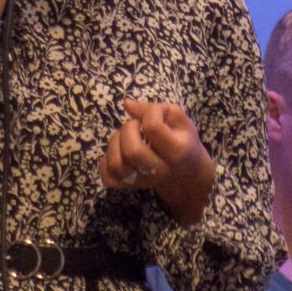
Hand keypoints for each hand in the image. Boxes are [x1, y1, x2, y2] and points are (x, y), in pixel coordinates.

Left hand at [101, 99, 214, 221]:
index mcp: (177, 151)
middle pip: (132, 151)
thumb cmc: (181, 140)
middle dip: (127, 130)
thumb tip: (126, 104)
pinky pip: (107, 177)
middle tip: (134, 126)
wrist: (185, 173)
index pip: (153, 127)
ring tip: (124, 138)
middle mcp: (160, 171)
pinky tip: (118, 152)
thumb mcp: (178, 120)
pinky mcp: (127, 187)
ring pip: (116, 165)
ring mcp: (142, 182)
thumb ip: (154, 108)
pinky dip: (106, 161)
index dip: (149, 113)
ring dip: (114, 144)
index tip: (153, 114)